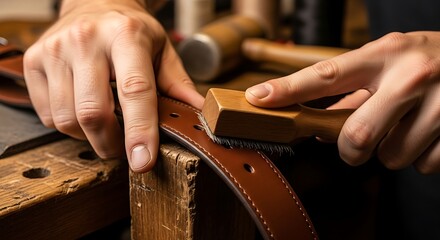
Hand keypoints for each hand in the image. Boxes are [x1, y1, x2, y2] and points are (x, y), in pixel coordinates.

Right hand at [23, 0, 203, 172]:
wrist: (95, 4)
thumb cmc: (131, 31)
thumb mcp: (162, 51)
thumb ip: (179, 84)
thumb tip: (199, 115)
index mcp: (126, 35)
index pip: (134, 90)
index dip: (140, 130)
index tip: (143, 161)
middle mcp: (87, 40)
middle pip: (93, 112)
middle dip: (111, 144)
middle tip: (124, 148)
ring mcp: (55, 50)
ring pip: (67, 119)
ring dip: (89, 136)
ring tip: (104, 124)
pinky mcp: (34, 62)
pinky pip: (48, 115)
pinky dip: (68, 125)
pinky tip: (82, 110)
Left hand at [245, 31, 439, 173]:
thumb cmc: (427, 60)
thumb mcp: (388, 63)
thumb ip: (352, 92)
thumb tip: (318, 127)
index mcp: (385, 54)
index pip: (326, 75)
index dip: (288, 89)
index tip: (258, 98)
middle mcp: (411, 75)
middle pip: (357, 135)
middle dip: (350, 150)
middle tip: (354, 146)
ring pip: (391, 156)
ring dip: (390, 151)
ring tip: (405, 127)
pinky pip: (423, 165)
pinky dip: (419, 156)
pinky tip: (427, 133)